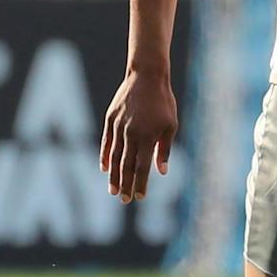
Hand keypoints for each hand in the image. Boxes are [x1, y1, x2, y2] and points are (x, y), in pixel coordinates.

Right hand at [101, 68, 175, 202]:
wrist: (146, 76)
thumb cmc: (164, 101)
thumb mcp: (171, 125)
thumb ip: (164, 149)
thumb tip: (162, 172)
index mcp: (147, 137)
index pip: (142, 167)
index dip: (140, 183)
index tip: (139, 197)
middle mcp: (130, 134)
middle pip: (126, 166)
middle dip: (126, 185)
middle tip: (125, 200)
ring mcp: (117, 127)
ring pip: (114, 157)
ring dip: (114, 176)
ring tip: (114, 191)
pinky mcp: (110, 120)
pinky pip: (106, 143)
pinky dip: (105, 157)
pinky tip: (105, 169)